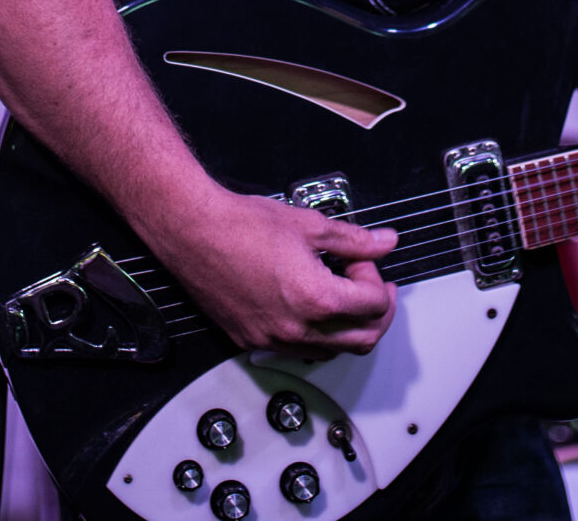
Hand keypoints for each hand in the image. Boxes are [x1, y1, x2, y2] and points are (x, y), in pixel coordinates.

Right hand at [146, 186, 397, 354]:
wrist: (194, 231)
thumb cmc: (241, 226)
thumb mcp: (310, 225)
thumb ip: (354, 240)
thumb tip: (384, 242)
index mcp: (318, 300)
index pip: (374, 306)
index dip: (375, 276)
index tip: (361, 259)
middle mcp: (297, 329)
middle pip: (363, 339)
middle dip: (375, 311)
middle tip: (369, 285)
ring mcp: (274, 340)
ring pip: (333, 352)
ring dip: (348, 328)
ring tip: (342, 296)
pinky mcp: (252, 341)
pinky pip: (299, 352)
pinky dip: (317, 337)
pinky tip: (311, 309)